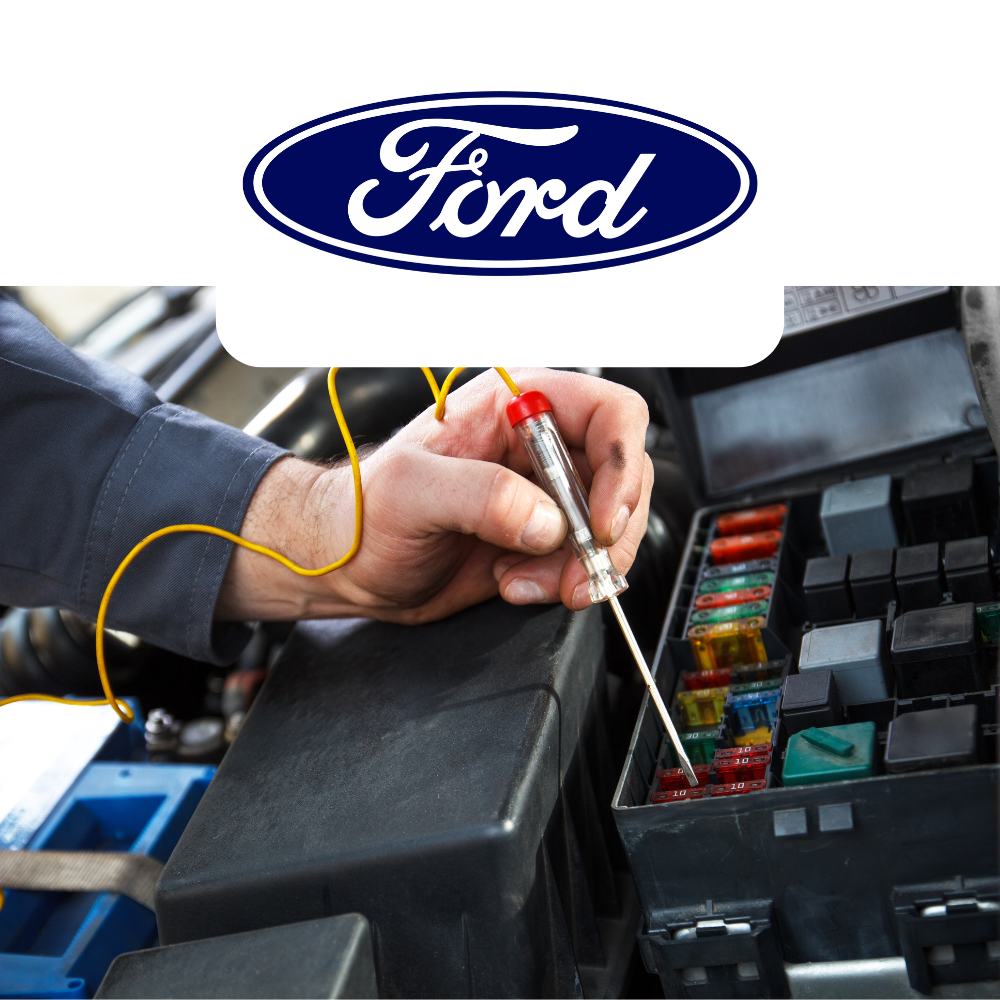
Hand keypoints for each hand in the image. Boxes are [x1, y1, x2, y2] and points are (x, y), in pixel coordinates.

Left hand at [215, 368, 652, 623]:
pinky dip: (562, 583)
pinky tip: (513, 583)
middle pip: (622, 475)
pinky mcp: (539, 539)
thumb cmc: (364, 511)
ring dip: (581, 566)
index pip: (608, 413)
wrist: (348, 563)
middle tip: (575, 571)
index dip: (620, 465)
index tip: (601, 520)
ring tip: (523, 581)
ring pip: (609, 525)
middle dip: (606, 532)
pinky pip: (582, 560)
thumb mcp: (410, 491)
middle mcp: (537, 446)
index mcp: (514, 405)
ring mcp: (542, 495)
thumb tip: (546, 521)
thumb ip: (479, 494)